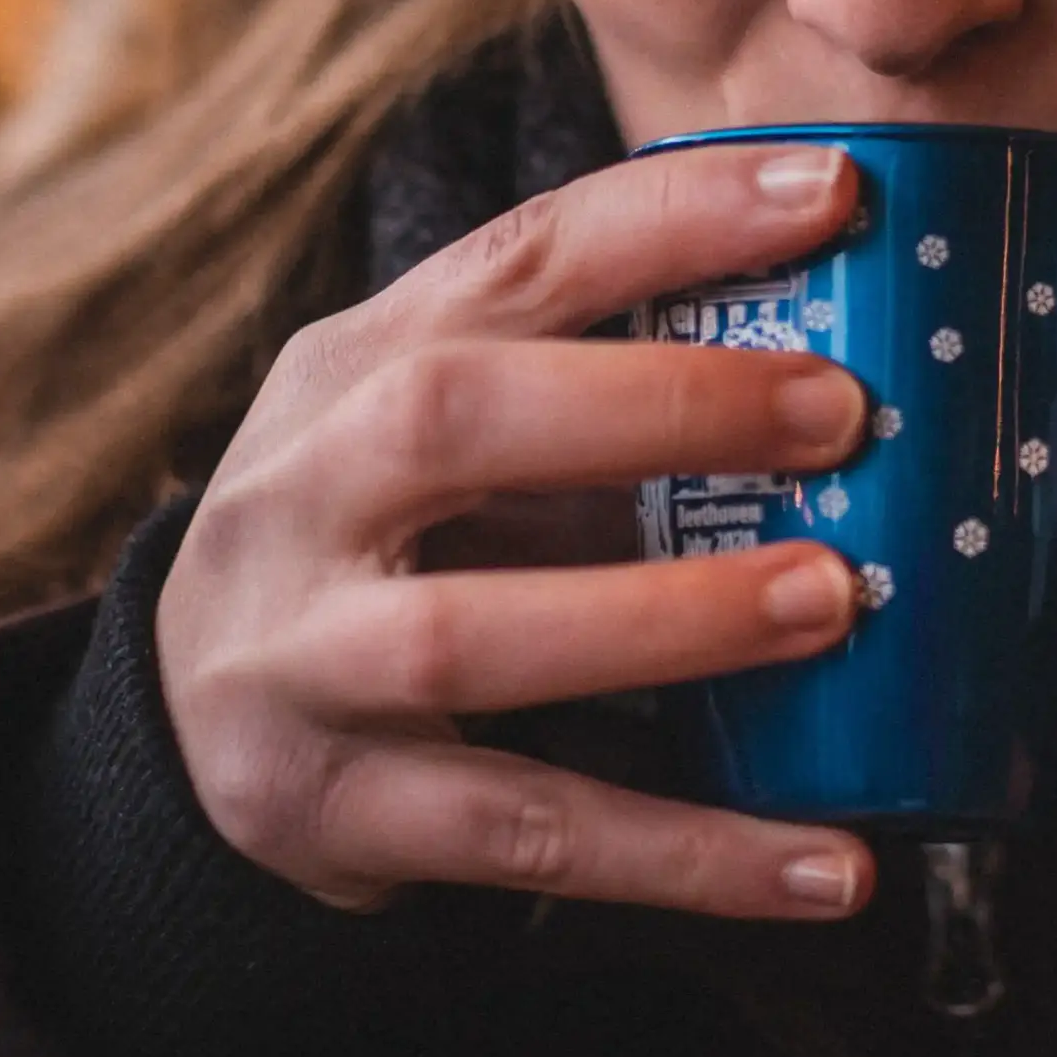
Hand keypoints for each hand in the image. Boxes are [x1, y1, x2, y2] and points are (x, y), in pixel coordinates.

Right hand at [157, 142, 878, 918]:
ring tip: (834, 603)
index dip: (674, 215)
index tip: (830, 191)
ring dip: (669, 620)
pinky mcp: (329, 812)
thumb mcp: (454, 420)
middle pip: (453, 419)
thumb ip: (604, 381)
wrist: (192, 708)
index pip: (518, 253)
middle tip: (841, 412)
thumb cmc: (391, 525)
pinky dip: (687, 856)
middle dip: (661, 405)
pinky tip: (829, 864)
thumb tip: (864, 361)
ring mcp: (297, 658)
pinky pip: (524, 837)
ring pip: (470, 640)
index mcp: (360, 359)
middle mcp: (305, 490)